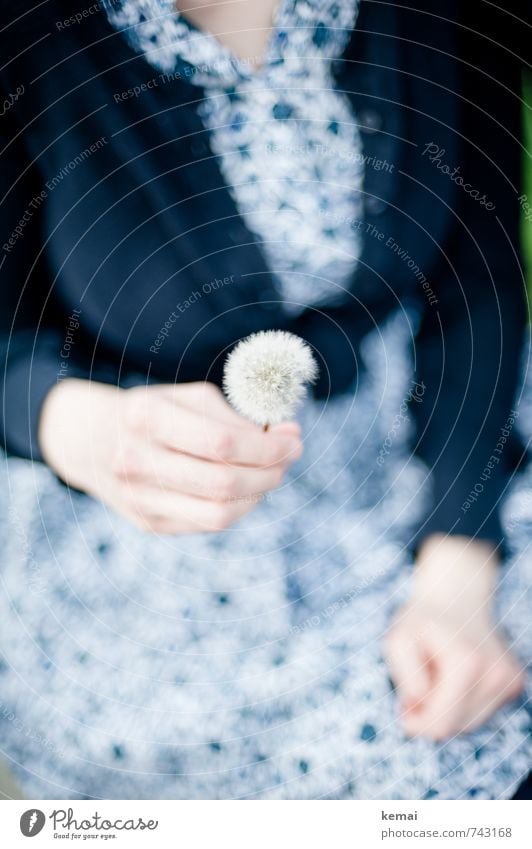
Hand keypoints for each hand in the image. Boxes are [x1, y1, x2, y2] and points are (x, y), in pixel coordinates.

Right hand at [38, 379, 302, 533]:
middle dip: (270, 471)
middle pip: (224, 482)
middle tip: (289, 457)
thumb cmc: (156, 412)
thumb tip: (290, 435)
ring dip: (259, 494)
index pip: (222, 443)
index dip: (268, 447)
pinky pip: (209, 524)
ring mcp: (139, 498)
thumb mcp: (190, 398)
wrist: (94, 441)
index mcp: (146, 417)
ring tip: (272, 473)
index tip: (294, 439)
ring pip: (220, 513)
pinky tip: (247, 487)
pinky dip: (239, 506)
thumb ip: (238, 417)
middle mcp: (135, 461)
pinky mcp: (149, 523)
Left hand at [384, 534, 524, 739]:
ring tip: (438, 675)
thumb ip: (405, 677)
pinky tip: (455, 676)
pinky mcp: (513, 683)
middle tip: (417, 686)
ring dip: (446, 707)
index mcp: (468, 663)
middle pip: (456, 727)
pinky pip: (480, 712)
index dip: (416, 722)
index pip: (441, 725)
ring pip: (469, 723)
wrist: (455, 595)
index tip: (403, 704)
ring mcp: (510, 680)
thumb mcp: (397, 640)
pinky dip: (462, 702)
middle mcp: (497, 674)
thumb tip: (422, 705)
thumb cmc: (421, 619)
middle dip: (431, 714)